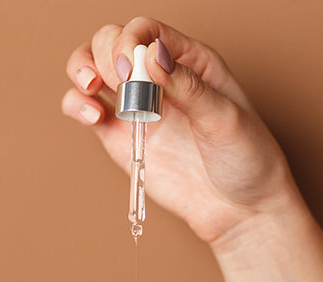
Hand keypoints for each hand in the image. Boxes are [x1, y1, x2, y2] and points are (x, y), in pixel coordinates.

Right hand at [61, 17, 300, 242]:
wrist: (238, 210)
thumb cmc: (245, 159)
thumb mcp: (226, 119)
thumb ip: (188, 87)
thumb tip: (151, 56)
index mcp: (189, 61)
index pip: (147, 31)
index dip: (130, 40)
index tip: (130, 66)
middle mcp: (157, 78)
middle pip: (112, 42)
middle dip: (106, 55)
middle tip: (120, 83)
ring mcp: (135, 105)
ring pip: (91, 67)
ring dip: (81, 69)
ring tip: (93, 89)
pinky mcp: (119, 135)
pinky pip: (84, 108)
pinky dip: (76, 105)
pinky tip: (93, 116)